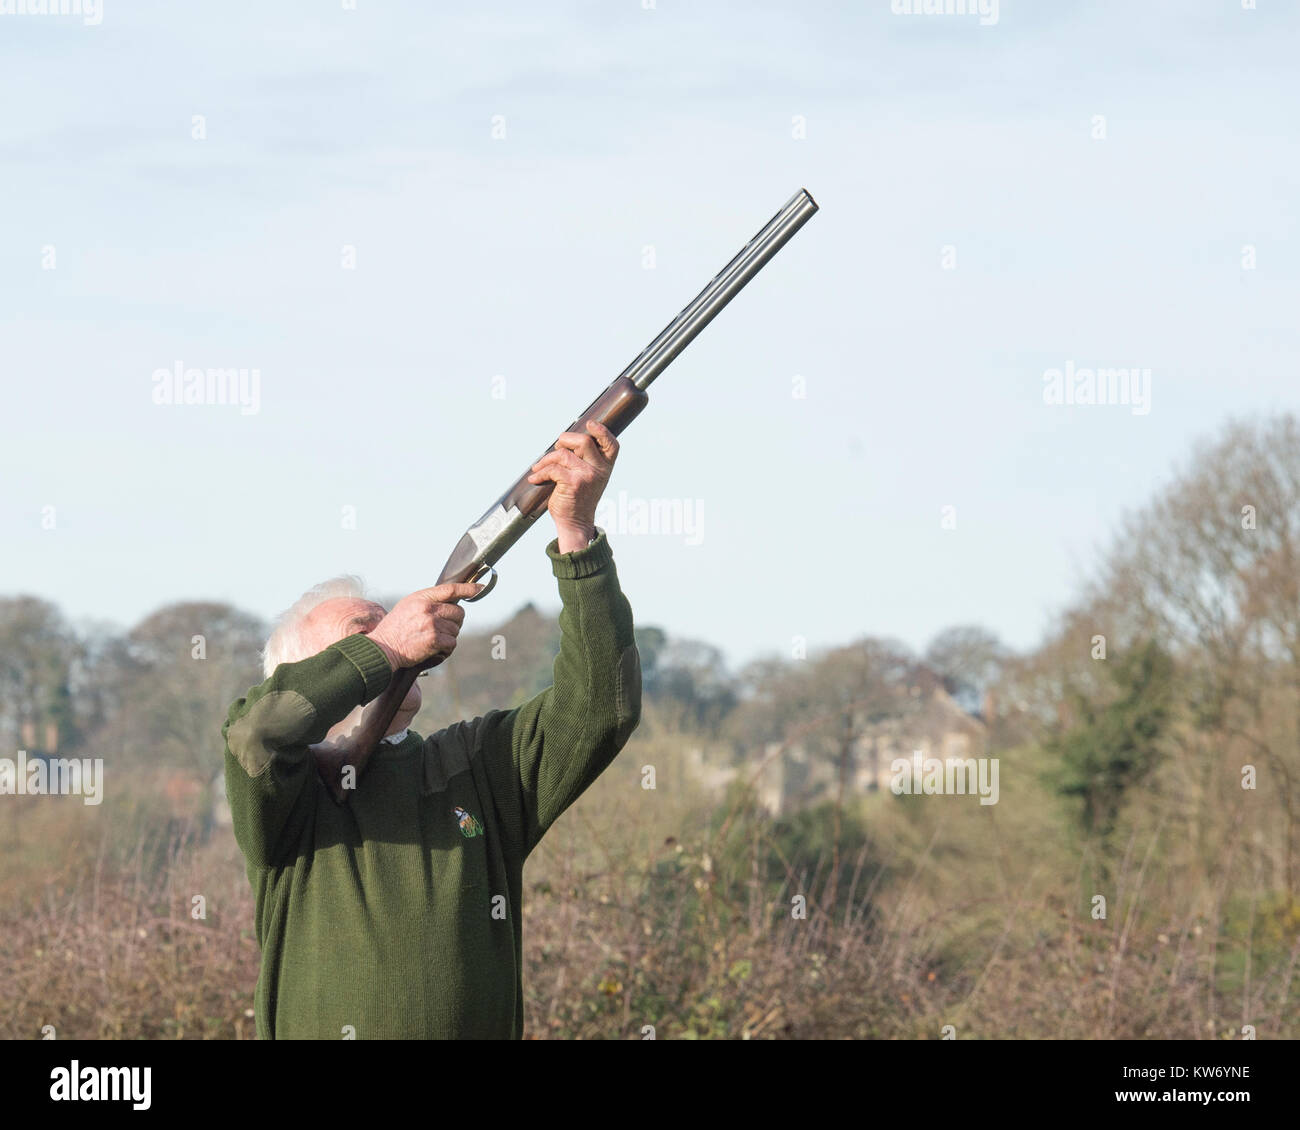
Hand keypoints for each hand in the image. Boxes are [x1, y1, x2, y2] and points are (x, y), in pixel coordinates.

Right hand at [366, 581, 482, 670]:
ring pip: (456, 630)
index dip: (467, 588)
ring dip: (448, 638)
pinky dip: (445, 650)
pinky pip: (452, 644)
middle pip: (459, 613)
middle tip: (443, 630)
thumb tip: (450, 603)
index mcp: (421, 598)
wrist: (382, 648)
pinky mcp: (434, 640)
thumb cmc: (395, 629)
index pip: (450, 589)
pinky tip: (433, 651)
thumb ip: (427, 602)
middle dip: (455, 623)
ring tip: (432, 641)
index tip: (478, 588)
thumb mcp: (407, 607)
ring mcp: (431, 624)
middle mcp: (427, 608)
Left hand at [527, 419, 618, 551]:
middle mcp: (599, 470)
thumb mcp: (588, 478)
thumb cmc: (578, 498)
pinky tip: (535, 478)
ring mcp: (587, 476)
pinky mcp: (573, 483)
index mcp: (606, 467)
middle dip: (565, 440)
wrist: (576, 523)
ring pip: (563, 454)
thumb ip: (584, 460)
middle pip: (583, 441)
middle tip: (557, 447)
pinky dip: (539, 472)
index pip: (611, 444)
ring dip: (547, 459)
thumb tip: (564, 441)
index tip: (590, 424)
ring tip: (539, 468)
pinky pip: (552, 469)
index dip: (602, 431)